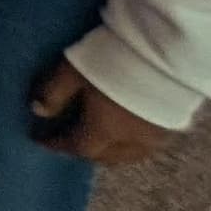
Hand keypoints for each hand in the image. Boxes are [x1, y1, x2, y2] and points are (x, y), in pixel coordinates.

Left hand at [31, 56, 175, 167]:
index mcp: (106, 131)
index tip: (41, 141)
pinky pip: (146, 147)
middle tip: (68, 141)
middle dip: (85, 151)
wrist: (166, 53)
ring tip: (96, 140)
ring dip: (109, 152)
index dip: (57, 144)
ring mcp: (156, 137)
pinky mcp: (172, 126)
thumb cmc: (113, 59)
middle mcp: (132, 141)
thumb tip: (37, 111)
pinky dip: (129, 145)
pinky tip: (125, 133)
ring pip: (128, 155)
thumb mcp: (73, 70)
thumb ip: (53, 92)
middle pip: (104, 156)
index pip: (78, 147)